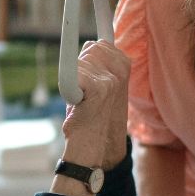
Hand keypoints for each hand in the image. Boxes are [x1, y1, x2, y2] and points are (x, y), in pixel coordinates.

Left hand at [61, 40, 129, 169]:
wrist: (97, 150)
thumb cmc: (95, 118)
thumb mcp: (105, 87)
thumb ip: (100, 66)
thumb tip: (91, 45)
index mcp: (125, 65)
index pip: (99, 45)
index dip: (89, 62)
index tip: (90, 81)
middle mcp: (121, 69)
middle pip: (89, 49)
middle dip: (81, 67)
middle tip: (85, 93)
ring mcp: (111, 78)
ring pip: (79, 62)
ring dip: (75, 81)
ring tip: (83, 102)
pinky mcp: (98, 88)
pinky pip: (72, 74)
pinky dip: (69, 89)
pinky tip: (78, 104)